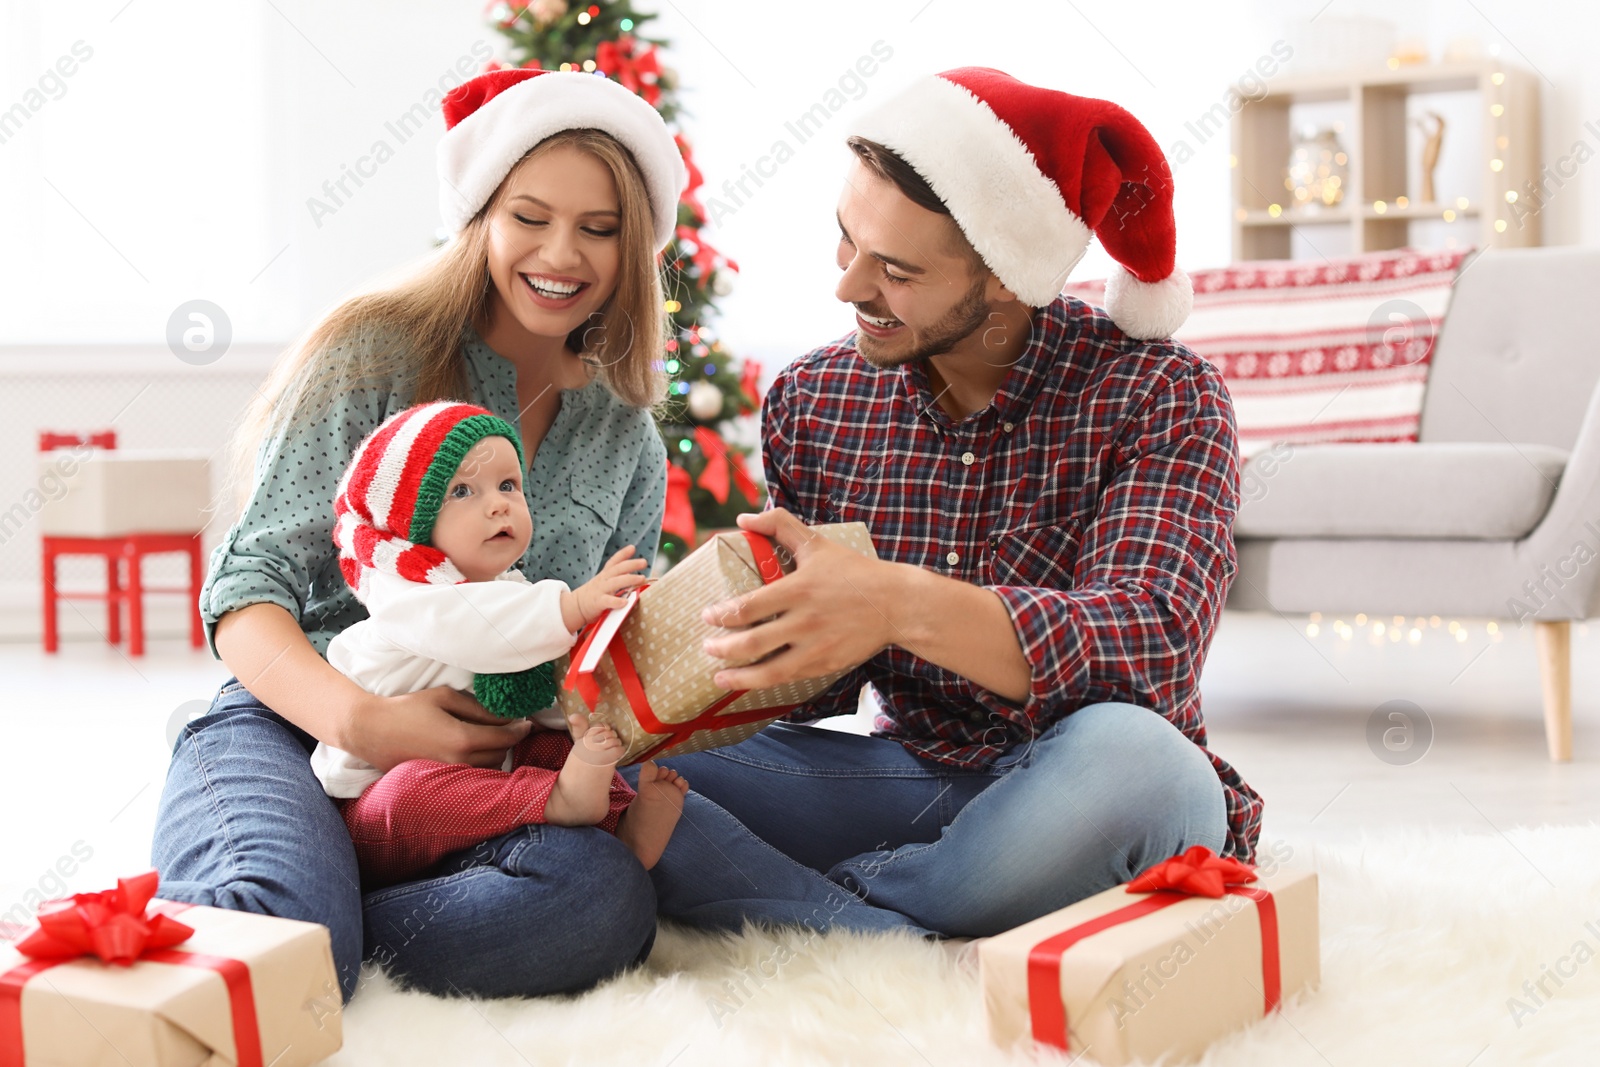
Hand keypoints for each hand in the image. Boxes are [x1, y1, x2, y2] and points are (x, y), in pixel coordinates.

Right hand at [343, 685, 532, 771]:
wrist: (371, 731)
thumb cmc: (407, 709)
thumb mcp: (444, 697)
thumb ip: (478, 708)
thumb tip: (505, 715)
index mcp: (462, 739)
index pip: (505, 738)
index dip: (521, 729)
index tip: (528, 722)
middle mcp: (459, 762)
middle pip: (501, 755)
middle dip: (509, 741)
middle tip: (510, 727)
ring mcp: (448, 775)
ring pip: (488, 768)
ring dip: (496, 754)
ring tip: (492, 738)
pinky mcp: (439, 780)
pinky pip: (471, 775)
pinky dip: (480, 764)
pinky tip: (475, 751)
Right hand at [563, 545, 649, 630]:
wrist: (576, 606)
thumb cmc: (595, 594)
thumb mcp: (604, 581)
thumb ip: (617, 576)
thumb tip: (632, 572)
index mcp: (605, 575)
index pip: (614, 562)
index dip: (622, 554)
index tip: (632, 548)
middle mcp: (603, 580)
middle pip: (618, 569)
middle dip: (631, 564)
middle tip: (644, 562)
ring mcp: (600, 590)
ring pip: (615, 582)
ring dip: (629, 579)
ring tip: (641, 578)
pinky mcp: (598, 602)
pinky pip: (608, 601)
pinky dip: (616, 601)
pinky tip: (625, 602)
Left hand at [699, 508, 902, 689]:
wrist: (896, 603)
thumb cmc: (855, 572)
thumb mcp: (818, 542)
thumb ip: (780, 525)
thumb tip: (744, 518)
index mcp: (798, 589)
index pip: (747, 607)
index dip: (721, 616)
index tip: (707, 617)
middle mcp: (805, 622)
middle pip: (752, 644)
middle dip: (722, 649)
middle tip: (707, 647)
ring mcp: (816, 647)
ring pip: (768, 672)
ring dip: (739, 677)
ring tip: (719, 677)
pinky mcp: (826, 665)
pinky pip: (790, 679)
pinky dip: (766, 683)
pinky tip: (752, 681)